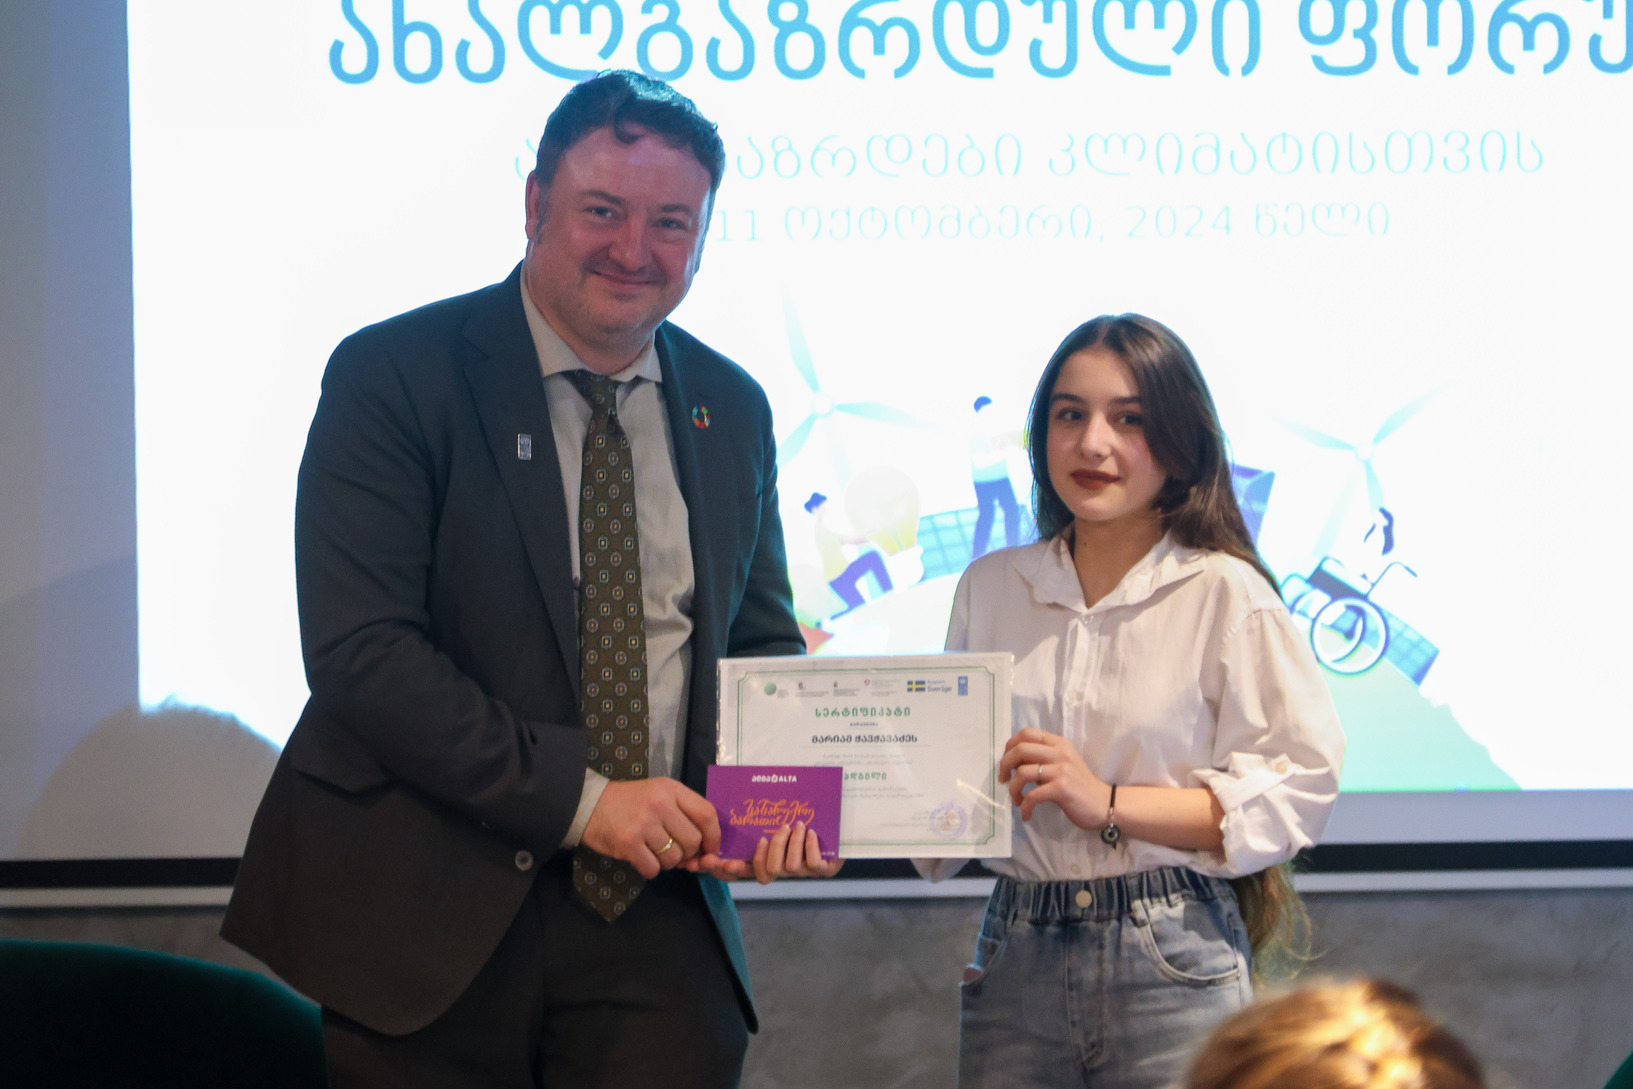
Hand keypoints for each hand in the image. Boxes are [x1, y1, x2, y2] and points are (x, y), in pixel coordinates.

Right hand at [581, 778, 720, 879]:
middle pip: (692, 841)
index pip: (706, 814)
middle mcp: (660, 804)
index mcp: (671, 789)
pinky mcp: (628, 843)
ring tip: (654, 850)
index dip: (713, 836)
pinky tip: (641, 857)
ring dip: (667, 861)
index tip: (710, 848)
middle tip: (674, 850)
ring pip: (674, 857)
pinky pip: (653, 868)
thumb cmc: (630, 801)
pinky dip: (650, 868)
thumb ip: (683, 813)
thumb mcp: (659, 794)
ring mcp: (643, 824)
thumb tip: (705, 847)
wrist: (590, 804)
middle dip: (687, 853)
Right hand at [686, 822, 844, 883]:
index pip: (739, 873)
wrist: (837, 825)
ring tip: (798, 825)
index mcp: (765, 859)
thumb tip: (730, 802)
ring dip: (792, 843)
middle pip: (766, 874)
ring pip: (788, 868)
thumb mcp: (775, 816)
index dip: (724, 871)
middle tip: (775, 830)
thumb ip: (755, 817)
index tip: (713, 859)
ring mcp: (802, 873)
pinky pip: (811, 865)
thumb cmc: (801, 818)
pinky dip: (810, 846)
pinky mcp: (822, 871)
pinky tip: (812, 833)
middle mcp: (782, 869)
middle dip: (770, 851)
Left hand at [997, 727, 1111, 828]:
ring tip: (1016, 800)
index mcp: (1058, 743)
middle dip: (1004, 765)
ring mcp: (1061, 770)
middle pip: (1020, 749)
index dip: (1010, 745)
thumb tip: (1013, 762)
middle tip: (1003, 780)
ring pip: (1022, 772)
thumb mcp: (1063, 764)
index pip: (1026, 733)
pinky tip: (1026, 814)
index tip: (1007, 762)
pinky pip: (1032, 795)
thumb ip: (1043, 758)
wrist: (1104, 804)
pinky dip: (1024, 806)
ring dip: (1013, 789)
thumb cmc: (1080, 786)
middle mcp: (1060, 752)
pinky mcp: (1062, 788)